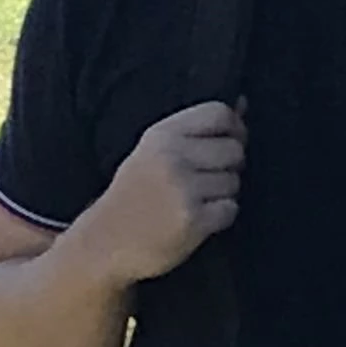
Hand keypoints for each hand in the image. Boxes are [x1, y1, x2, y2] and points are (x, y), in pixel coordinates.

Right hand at [85, 101, 244, 283]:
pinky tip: (199, 219)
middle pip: (233, 149)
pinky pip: (230, 209)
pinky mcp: (192, 220)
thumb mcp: (152, 152)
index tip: (230, 143)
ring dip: (224, 194)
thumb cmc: (133, 194)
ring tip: (198, 201)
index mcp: (162, 135)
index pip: (218, 113)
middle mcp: (172, 157)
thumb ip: (194, 130)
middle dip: (231, 166)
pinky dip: (221, 216)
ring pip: (233, 182)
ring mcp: (183, 189)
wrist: (103, 242)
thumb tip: (242, 104)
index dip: (235, 128)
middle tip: (210, 179)